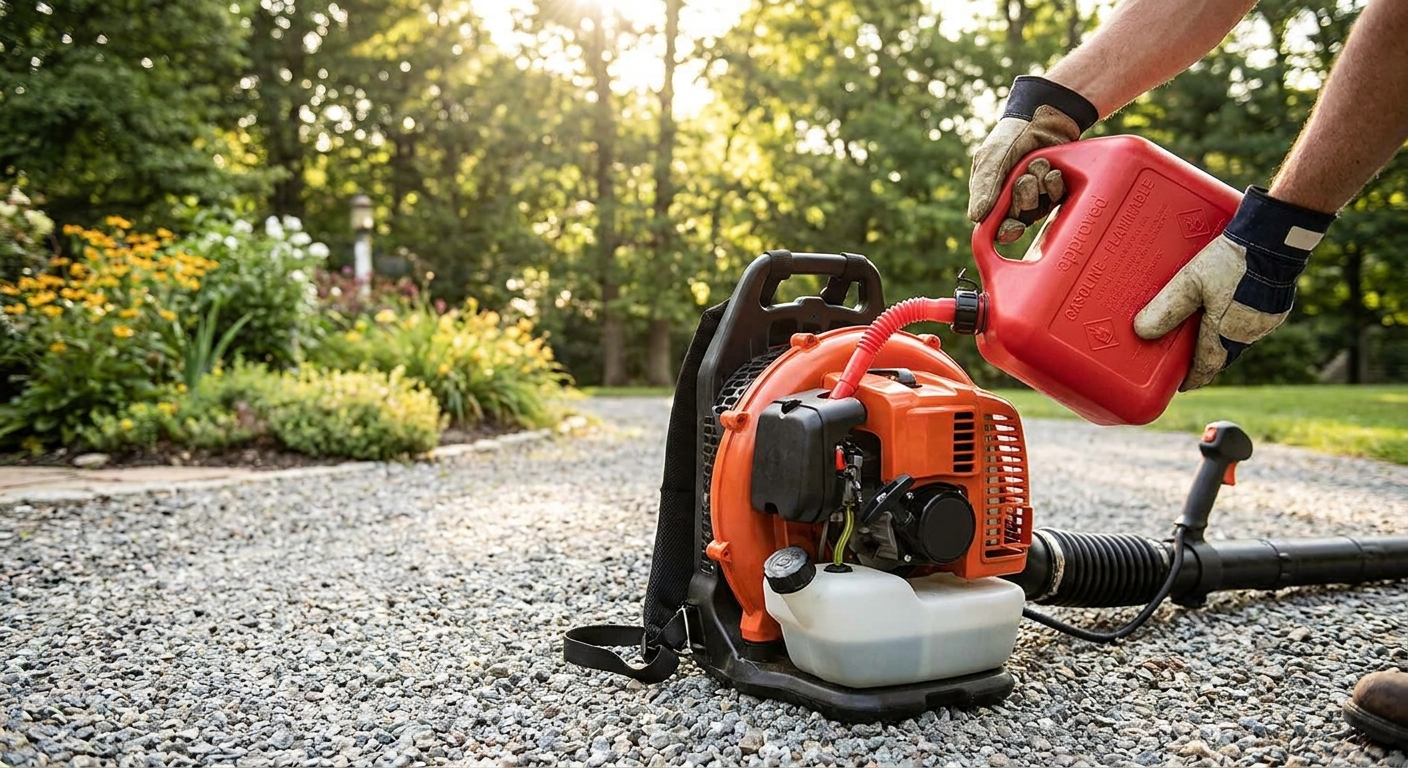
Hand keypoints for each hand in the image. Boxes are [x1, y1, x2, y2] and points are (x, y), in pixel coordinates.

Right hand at [968, 76, 1098, 243]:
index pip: (996, 226)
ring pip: (1039, 209)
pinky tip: (1053, 170)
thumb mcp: (992, 158)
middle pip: (1020, 219)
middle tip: (1025, 178)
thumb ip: (984, 186)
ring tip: (1039, 164)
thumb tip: (975, 217)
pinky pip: (1056, 199)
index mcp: (992, 196)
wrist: (1045, 116)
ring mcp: (1035, 194)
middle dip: (1024, 199)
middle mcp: (1013, 199)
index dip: (1006, 232)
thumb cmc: (1012, 136)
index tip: (1015, 228)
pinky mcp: (1054, 188)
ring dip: (1040, 187)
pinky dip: (1054, 185)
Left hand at [1133, 187, 1335, 389]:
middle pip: (1224, 354)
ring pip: (1240, 338)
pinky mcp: (1278, 305)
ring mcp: (1268, 319)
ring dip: (1223, 339)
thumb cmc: (1232, 261)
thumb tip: (1141, 332)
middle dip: (1207, 358)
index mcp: (1228, 333)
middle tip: (1191, 359)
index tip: (1184, 386)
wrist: (1275, 239)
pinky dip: (1238, 321)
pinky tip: (1230, 308)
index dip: (1195, 377)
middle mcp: (1250, 332)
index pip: (1208, 365)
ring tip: (1207, 332)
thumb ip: (1166, 307)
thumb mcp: (1190, 282)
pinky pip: (1254, 321)